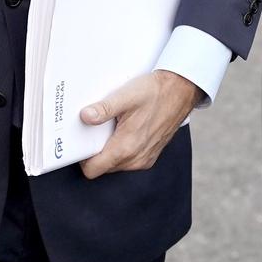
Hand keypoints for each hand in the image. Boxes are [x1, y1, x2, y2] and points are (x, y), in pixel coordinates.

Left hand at [76, 70, 202, 178]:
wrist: (181, 91)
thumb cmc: (155, 93)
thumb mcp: (126, 96)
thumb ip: (103, 109)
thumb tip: (84, 117)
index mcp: (126, 148)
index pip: (92, 170)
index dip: (82, 158)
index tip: (80, 142)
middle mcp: (135, 159)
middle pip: (102, 167)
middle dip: (95, 152)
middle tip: (94, 130)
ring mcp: (144, 159)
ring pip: (115, 164)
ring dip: (109, 150)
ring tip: (111, 127)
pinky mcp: (150, 155)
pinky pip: (128, 160)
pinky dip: (121, 149)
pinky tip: (124, 130)